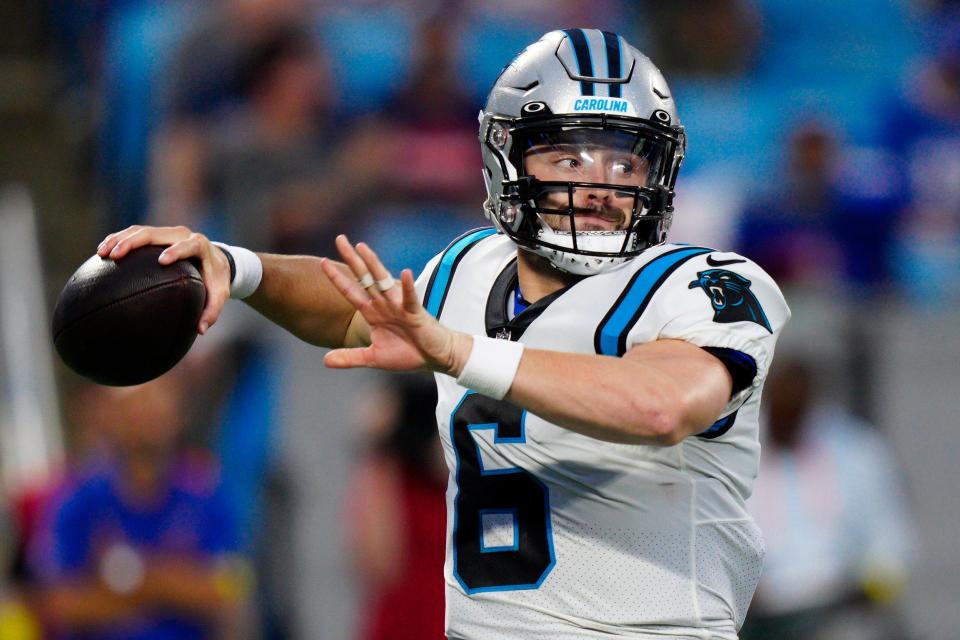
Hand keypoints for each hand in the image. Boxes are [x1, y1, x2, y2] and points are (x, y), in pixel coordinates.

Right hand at [97, 225, 231, 333]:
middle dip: (134, 242)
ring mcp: (168, 232)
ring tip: (102, 253)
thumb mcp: (219, 296)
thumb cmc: (216, 281)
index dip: (176, 250)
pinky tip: (102, 252)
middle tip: (116, 255)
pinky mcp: (157, 234)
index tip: (163, 260)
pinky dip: (118, 239)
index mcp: (200, 246)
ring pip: (141, 230)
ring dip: (119, 239)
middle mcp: (182, 234)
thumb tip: (200, 330)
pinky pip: (135, 233)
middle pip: (156, 232)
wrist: (216, 261)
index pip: (188, 245)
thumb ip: (211, 312)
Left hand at [320, 235, 471, 374]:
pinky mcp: (415, 313)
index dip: (337, 278)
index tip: (322, 262)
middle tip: (340, 239)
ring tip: (362, 247)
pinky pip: (410, 298)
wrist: (434, 358)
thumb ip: (350, 357)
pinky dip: (408, 286)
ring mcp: (399, 306)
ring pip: (383, 281)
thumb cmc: (407, 354)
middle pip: (364, 278)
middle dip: (352, 259)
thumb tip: (325, 361)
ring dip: (373, 264)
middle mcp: (384, 305)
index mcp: (373, 313)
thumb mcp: (373, 358)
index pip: (351, 292)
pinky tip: (405, 272)